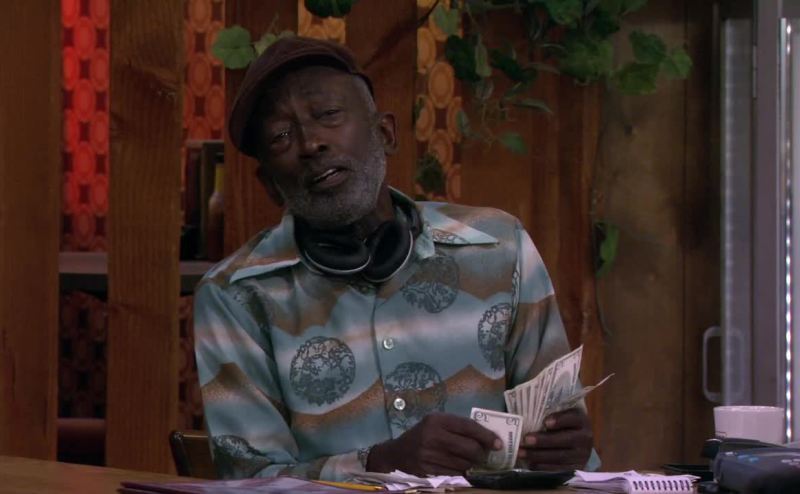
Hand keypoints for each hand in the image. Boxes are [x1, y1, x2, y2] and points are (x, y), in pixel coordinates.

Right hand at [366, 412, 501, 475]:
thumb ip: (458, 427)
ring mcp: (430, 454)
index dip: (486, 436)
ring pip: (464, 463)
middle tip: (485, 454)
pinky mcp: (429, 469)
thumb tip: (487, 437)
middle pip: (469, 448)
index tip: (498, 444)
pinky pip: (455, 472)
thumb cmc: (422, 434)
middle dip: (482, 453)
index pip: (468, 427)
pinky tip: (461, 466)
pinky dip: (462, 470)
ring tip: (473, 460)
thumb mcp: (436, 423)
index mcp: (437, 420)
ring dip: (473, 464)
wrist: (397, 453)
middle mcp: (433, 436)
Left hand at [517, 408, 592, 470]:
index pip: (573, 418)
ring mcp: (582, 455)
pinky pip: (559, 470)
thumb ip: (549, 414)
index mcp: (581, 420)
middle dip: (544, 440)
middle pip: (565, 439)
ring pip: (560, 456)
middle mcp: (585, 438)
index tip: (546, 422)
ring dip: (538, 455)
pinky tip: (530, 463)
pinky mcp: (577, 469)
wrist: (579, 446)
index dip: (560, 420)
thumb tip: (527, 416)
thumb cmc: (563, 427)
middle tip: (526, 439)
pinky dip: (543, 467)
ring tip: (521, 453)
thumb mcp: (562, 417)